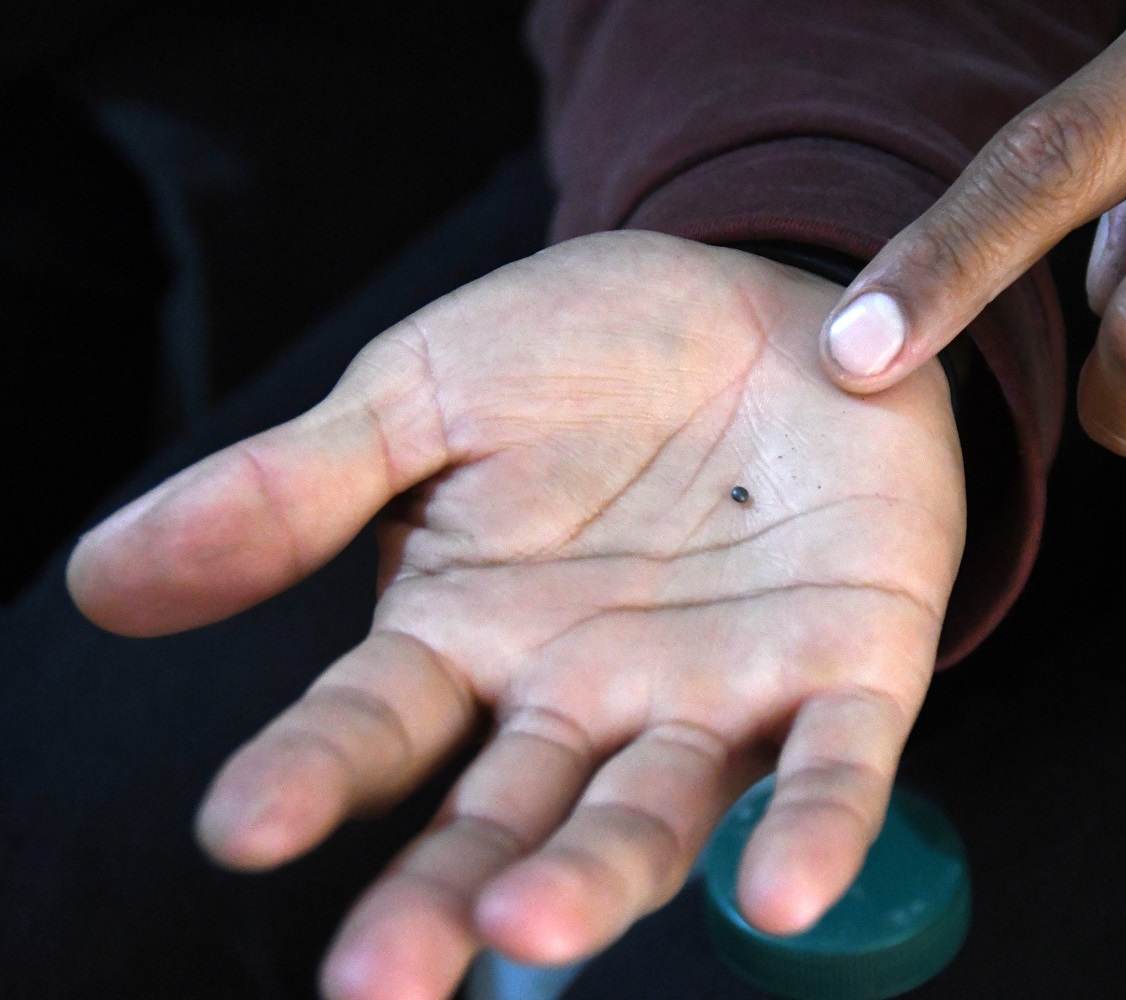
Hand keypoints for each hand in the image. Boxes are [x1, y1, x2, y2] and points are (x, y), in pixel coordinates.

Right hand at [67, 232, 964, 999]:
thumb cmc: (584, 356)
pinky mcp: (849, 665)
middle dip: (444, 901)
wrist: (755, 302)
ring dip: (597, 881)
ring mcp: (716, 693)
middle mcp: (585, 696)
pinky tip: (780, 891)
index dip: (308, 777)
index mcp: (470, 638)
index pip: (373, 729)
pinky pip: (832, 766)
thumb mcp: (422, 395)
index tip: (243, 824)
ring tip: (530, 927)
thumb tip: (102, 580)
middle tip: (378, 981)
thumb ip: (291, 490)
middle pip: (504, 820)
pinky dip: (811, 828)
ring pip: (651, 815)